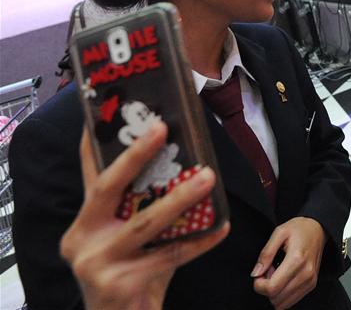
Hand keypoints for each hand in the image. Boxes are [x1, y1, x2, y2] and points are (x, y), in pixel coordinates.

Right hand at [61, 124, 228, 309]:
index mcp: (83, 224)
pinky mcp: (119, 284)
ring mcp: (96, 263)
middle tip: (161, 127)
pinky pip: (170, 256)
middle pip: (107, 189)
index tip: (107, 112)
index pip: (90, 175)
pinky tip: (222, 227)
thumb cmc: (132, 275)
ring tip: (208, 177)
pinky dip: (199, 241)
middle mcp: (81, 240)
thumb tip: (184, 165)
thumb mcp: (130, 239)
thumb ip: (142, 208)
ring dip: (181, 198)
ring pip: (145, 222)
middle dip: (135, 155)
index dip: (95, 144)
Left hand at [252, 217, 325, 308]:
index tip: (259, 273)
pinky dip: (283, 294)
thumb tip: (256, 273)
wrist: (318, 229)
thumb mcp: (279, 232)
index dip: (259, 285)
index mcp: (296, 260)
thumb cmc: (300, 229)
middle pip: (276, 298)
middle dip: (266, 287)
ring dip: (275, 292)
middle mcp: (306, 274)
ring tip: (277, 274)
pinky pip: (291, 301)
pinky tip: (284, 279)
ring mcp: (310, 281)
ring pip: (283, 303)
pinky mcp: (311, 285)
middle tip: (269, 271)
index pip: (272, 288)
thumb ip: (266, 253)